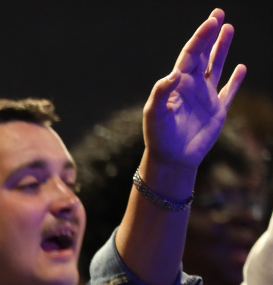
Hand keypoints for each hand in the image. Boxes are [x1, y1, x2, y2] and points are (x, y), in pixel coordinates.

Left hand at [143, 9, 244, 172]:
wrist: (171, 159)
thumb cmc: (159, 137)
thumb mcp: (155, 114)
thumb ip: (162, 92)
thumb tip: (175, 73)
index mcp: (177, 84)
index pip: (190, 55)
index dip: (200, 37)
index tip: (211, 22)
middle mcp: (192, 87)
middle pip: (203, 55)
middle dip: (210, 35)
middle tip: (218, 14)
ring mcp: (206, 97)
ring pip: (216, 67)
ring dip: (222, 49)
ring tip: (229, 28)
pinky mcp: (217, 111)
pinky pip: (228, 92)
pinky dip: (235, 80)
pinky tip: (241, 68)